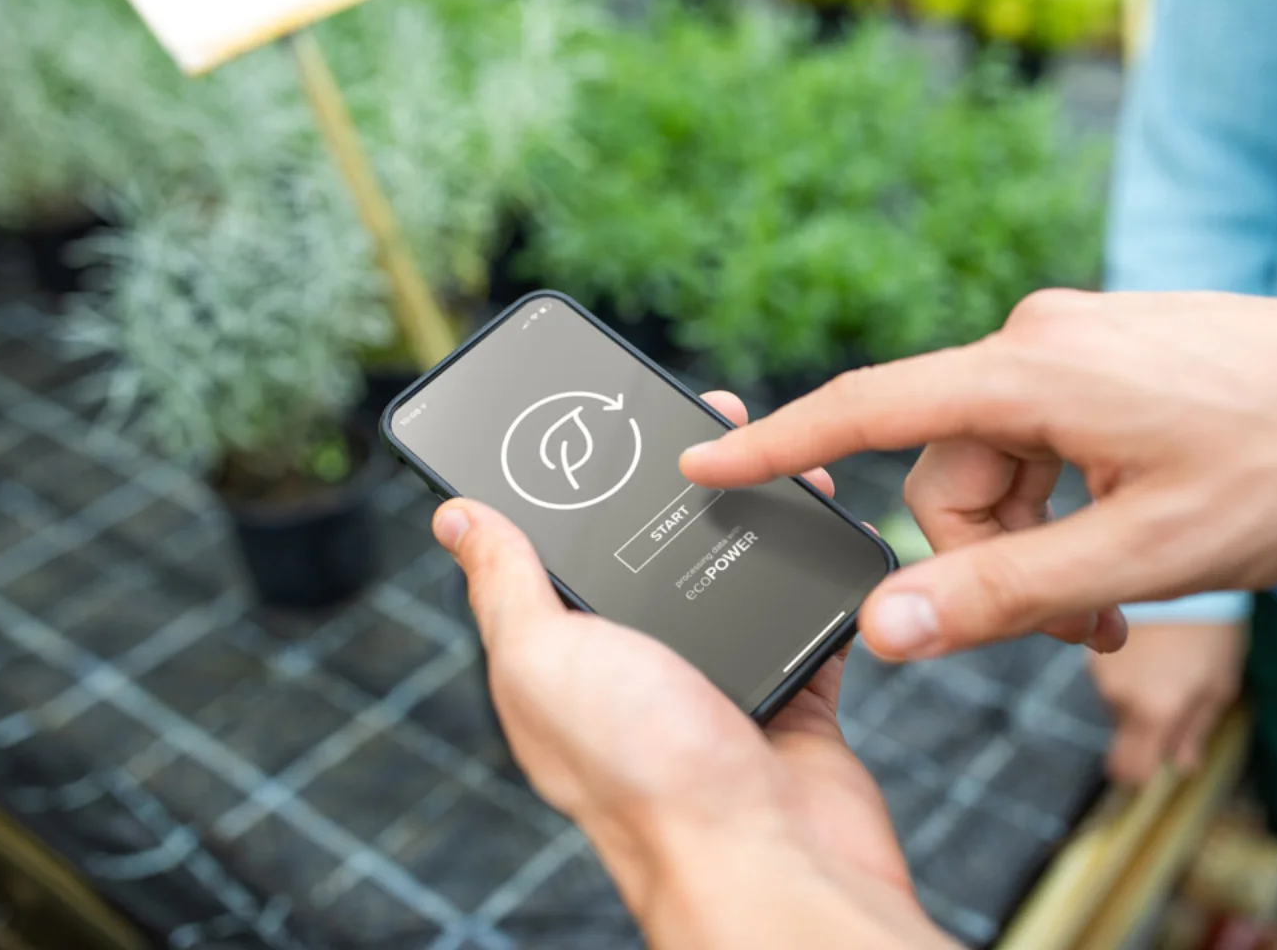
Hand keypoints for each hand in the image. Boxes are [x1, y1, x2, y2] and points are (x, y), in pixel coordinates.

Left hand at [432, 391, 955, 949]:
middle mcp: (637, 673)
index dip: (570, 485)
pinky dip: (814, 575)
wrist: (767, 858)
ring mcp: (715, 685)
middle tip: (709, 418)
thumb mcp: (545, 659)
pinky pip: (801, 618)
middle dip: (679, 481)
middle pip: (652, 552)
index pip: (554, 556)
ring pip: (732, 574)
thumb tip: (455, 517)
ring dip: (754, 514)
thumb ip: (506, 587)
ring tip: (777, 455)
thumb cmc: (645, 774)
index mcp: (563, 664)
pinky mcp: (788, 698)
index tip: (599, 419)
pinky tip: (820, 523)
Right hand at [681, 283, 1276, 657]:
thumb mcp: (1141, 555)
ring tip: (1118, 601)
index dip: (777, 445)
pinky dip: (1067, 505)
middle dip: (989, 559)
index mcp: (1028, 373)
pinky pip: (1046, 443)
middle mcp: (1037, 342)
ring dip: (1038, 542)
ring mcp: (1077, 346)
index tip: (703, 460)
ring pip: (999, 466)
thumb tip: (888, 625)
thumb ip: (1004, 594)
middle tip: (1077, 630)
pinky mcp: (1109, 360)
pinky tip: (1129, 543)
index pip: (867, 410)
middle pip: (946, 470)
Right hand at [1087, 622, 1244, 785]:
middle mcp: (1119, 698)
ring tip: (1165, 666)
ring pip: (1117, 706)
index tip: (1152, 770)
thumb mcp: (1217, 687)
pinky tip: (1149, 650)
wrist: (1183, 575)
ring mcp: (1102, 674)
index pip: (1128, 769)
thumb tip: (1182, 766)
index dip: (1138, 777)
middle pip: (1124, 737)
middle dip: (1145, 731)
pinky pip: (1109, 679)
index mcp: (1154, 712)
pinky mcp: (1093, 651)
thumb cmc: (1211, 637)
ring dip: (1137, 698)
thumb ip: (1195, 730)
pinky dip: (1126, 675)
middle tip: (1175, 702)